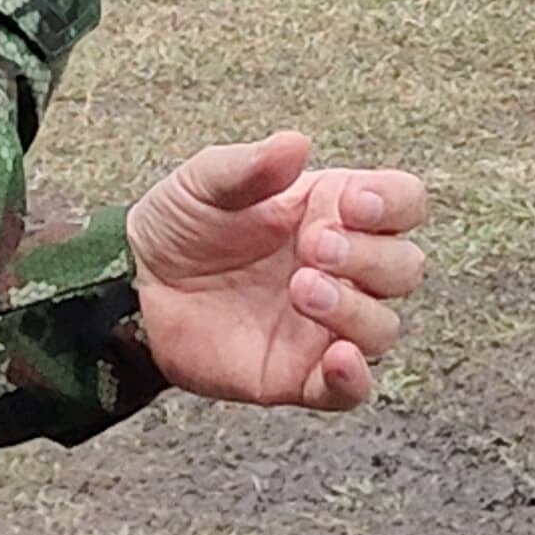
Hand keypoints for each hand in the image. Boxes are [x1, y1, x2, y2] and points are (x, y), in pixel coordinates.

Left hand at [129, 132, 428, 411]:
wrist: (131, 285)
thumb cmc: (179, 223)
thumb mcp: (206, 181)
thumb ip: (252, 164)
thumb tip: (297, 145)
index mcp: (334, 211)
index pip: (404, 203)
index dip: (394, 204)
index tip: (352, 204)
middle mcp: (344, 270)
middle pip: (404, 267)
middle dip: (368, 256)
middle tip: (312, 247)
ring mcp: (325, 326)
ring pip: (384, 327)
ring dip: (356, 308)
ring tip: (301, 288)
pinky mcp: (300, 376)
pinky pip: (350, 390)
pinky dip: (355, 377)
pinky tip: (338, 357)